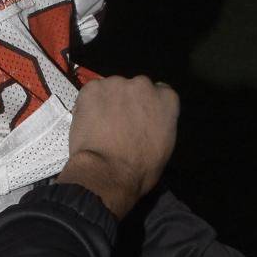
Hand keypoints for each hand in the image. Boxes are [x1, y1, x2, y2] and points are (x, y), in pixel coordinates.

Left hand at [58, 75, 178, 219]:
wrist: (108, 172)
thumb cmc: (141, 169)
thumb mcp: (164, 147)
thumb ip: (160, 124)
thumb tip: (149, 123)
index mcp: (167, 99)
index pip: (160, 92)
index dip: (148, 106)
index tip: (140, 118)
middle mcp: (143, 84)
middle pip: (135, 88)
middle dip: (128, 102)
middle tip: (119, 123)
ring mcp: (116, 84)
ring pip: (112, 89)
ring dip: (108, 102)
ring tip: (101, 125)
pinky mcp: (92, 88)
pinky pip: (92, 93)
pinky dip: (89, 104)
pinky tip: (89, 122)